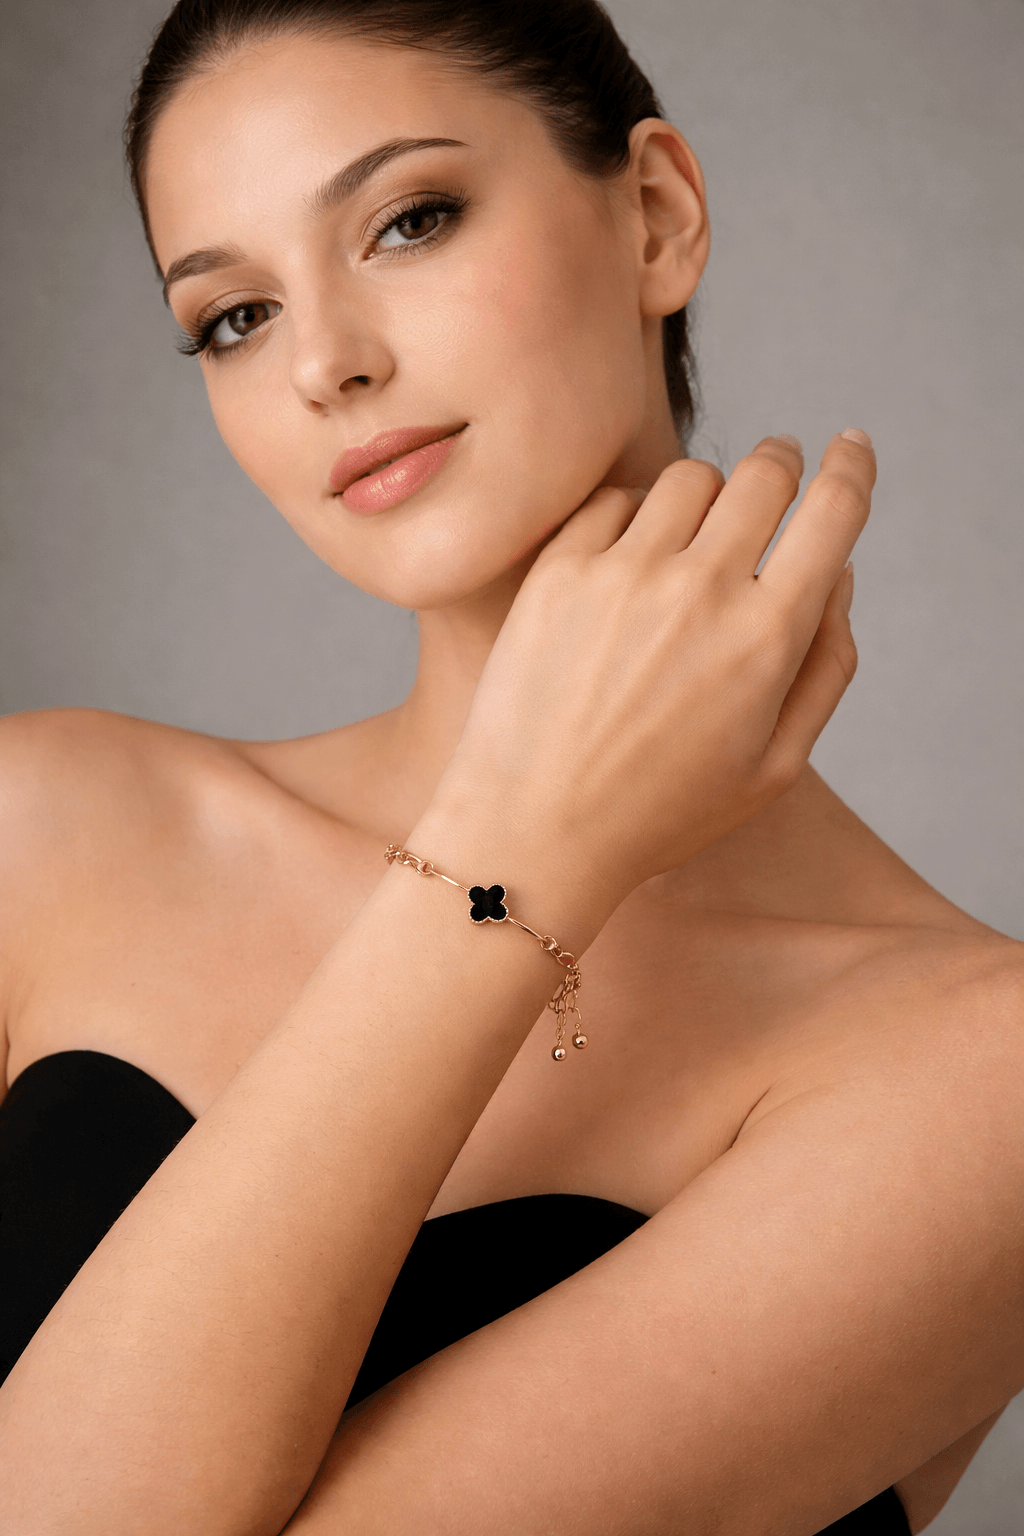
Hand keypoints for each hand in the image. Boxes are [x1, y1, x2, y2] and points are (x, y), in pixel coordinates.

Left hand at [435, 431, 873, 923]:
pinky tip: (628, 558)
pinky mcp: (558, 572)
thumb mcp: (774, 767)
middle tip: (774, 475)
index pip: (833, 511)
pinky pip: (614, 499)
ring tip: (692, 535)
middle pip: (765, 472)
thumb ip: (826, 665)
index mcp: (766, 639)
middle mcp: (699, 592)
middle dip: (781, 465)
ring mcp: (622, 575)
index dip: (853, 467)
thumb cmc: (660, 811)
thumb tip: (836, 572)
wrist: (532, 833)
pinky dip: (633, 514)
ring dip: (707, 494)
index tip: (850, 447)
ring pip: (690, 477)